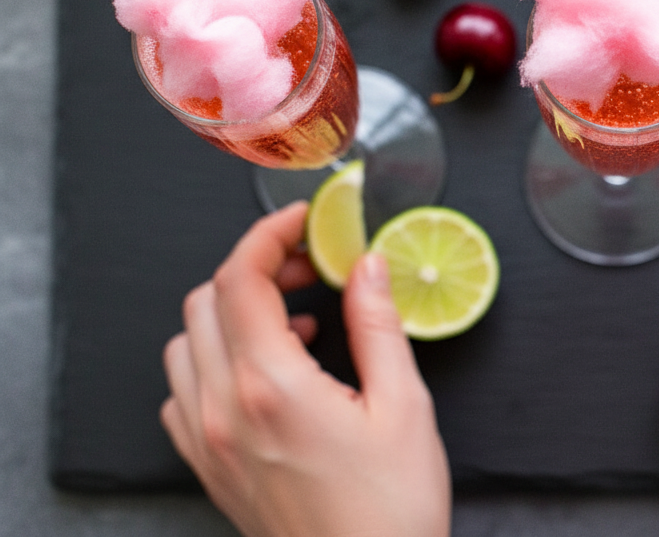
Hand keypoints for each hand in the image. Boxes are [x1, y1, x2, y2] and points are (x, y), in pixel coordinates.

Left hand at [160, 202, 450, 536]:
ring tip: (296, 323)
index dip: (269, 235)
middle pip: (207, 301)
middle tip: (311, 271)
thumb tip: (368, 264)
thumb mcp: (404, 406)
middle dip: (256, 269)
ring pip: (186, 344)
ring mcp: (207, 443)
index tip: (302, 223)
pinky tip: (264, 374)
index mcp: (272, 387)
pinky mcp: (208, 469)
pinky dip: (213, 362)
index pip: (241, 280)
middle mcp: (223, 411)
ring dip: (232, 314)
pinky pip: (181, 394)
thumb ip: (378, 324)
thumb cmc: (391, 510)